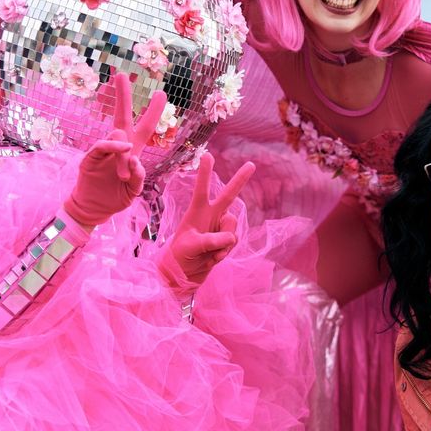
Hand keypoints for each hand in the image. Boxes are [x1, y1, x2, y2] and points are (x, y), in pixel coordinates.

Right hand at [63, 75, 166, 226]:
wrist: (94, 210)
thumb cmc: (116, 198)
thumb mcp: (134, 190)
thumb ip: (138, 176)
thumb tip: (133, 158)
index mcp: (132, 151)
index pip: (144, 127)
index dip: (152, 111)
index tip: (161, 93)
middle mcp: (118, 146)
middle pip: (122, 116)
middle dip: (123, 96)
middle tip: (122, 75)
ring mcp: (103, 151)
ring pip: (117, 134)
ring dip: (124, 150)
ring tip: (122, 176)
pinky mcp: (90, 158)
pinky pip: (101, 146)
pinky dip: (113, 147)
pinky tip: (123, 151)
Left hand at [160, 154, 255, 287]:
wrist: (183, 275)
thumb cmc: (179, 257)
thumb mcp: (190, 247)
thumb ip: (210, 240)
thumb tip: (231, 238)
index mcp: (196, 212)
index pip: (201, 189)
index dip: (205, 173)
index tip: (208, 155)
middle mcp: (211, 216)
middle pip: (229, 195)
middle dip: (240, 180)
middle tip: (251, 164)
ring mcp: (220, 228)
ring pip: (233, 227)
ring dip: (224, 242)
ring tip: (210, 254)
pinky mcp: (226, 241)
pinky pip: (234, 242)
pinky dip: (225, 252)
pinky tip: (214, 258)